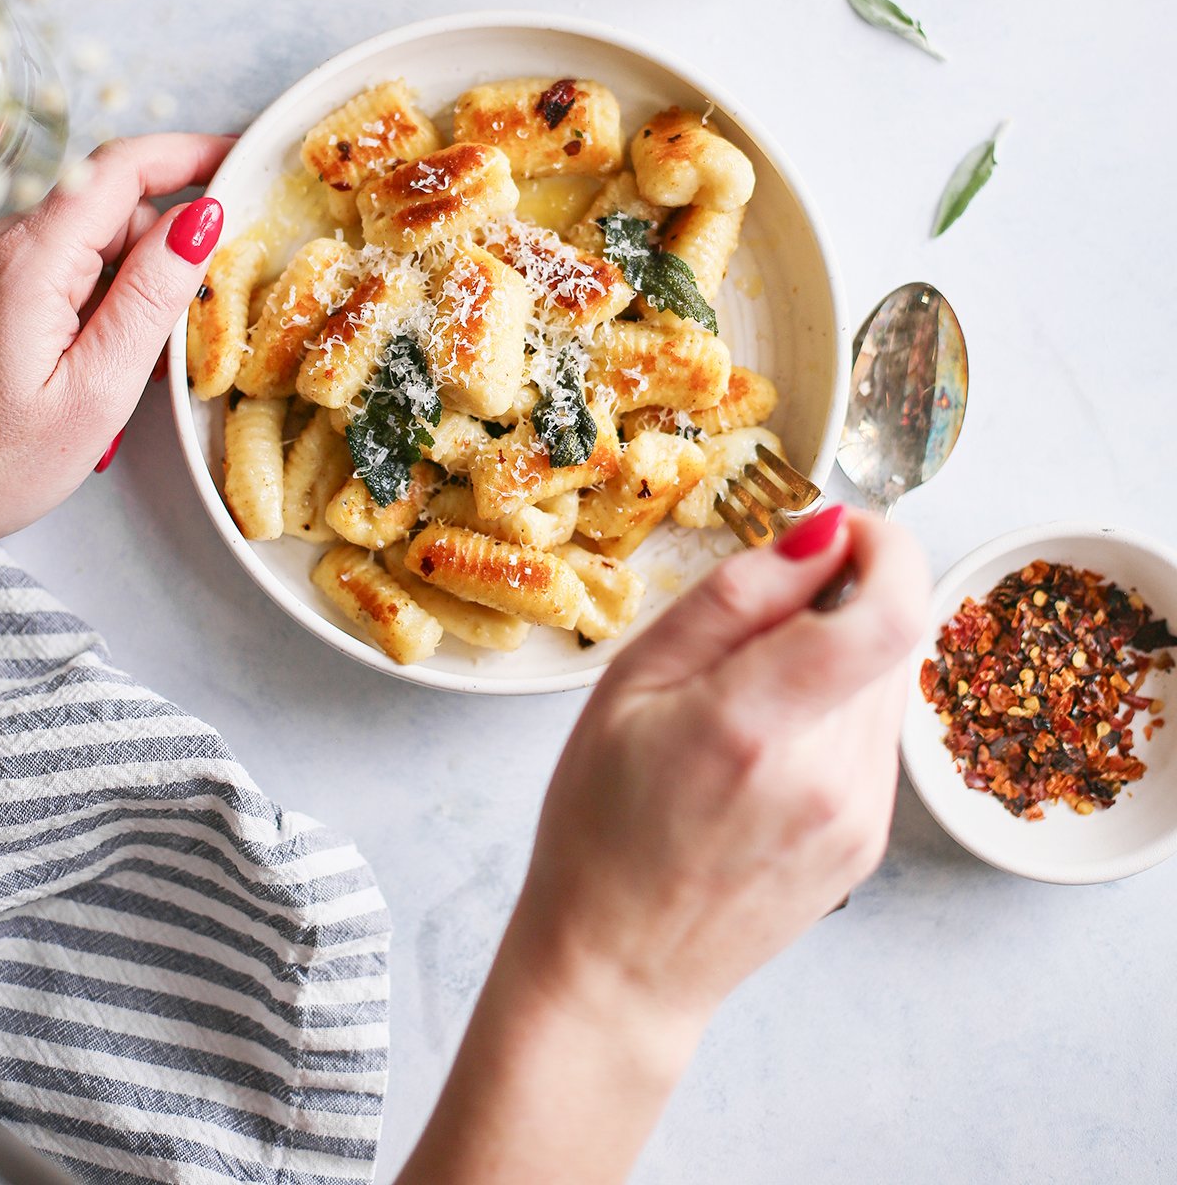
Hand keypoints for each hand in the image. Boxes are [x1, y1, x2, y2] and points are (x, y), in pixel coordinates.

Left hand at [0, 133, 230, 546]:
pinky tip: (97, 360)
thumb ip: (151, 298)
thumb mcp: (97, 391)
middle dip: (165, 248)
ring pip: (88, 242)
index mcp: (30, 262)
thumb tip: (203, 220)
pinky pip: (60, 270)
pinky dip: (96, 300)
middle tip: (197, 320)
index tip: (242, 159)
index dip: (190, 153)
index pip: (121, 168)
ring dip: (129, 284)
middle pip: (111, 209)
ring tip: (136, 365)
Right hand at [399, 507, 929, 1184]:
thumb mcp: (631, 682)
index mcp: (756, 726)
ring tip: (755, 683)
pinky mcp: (871, 839)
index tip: (845, 526)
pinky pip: (876, 735)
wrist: (620, 966)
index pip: (887, 612)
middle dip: (849, 590)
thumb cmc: (601, 822)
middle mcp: (828, 777)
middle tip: (772, 600)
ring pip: (888, 681)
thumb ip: (733, 598)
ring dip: (844, 650)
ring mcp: (859, 816)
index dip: (887, 547)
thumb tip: (820, 532)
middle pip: (892, 634)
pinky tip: (770, 739)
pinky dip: (838, 707)